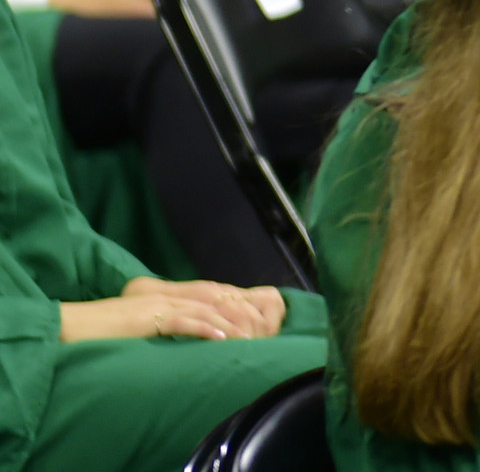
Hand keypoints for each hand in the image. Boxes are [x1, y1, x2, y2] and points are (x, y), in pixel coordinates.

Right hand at [63, 282, 279, 341]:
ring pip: (202, 307)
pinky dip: (202, 327)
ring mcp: (155, 303)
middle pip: (213, 296)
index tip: (256, 317)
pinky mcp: (144, 317)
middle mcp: (164, 292)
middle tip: (261, 328)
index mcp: (164, 292)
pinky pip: (179, 320)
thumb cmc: (102, 330)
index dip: (235, 303)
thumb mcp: (140, 323)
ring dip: (228, 322)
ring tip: (248, 337)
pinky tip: (219, 337)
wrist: (69, 326)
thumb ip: (163, 322)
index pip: (209, 292)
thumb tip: (188, 331)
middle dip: (240, 311)